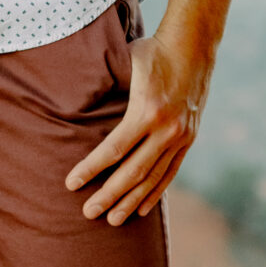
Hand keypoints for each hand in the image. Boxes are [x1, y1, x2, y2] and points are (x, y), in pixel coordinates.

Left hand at [64, 28, 209, 223]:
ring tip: (112, 220)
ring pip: (153, 177)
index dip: (91, 169)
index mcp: (147, 111)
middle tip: (88, 213)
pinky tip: (141, 208)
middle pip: (133, 171)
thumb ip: (107, 86)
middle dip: (109, 195)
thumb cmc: (152, 51)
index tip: (71, 184)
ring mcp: (180, 137)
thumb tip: (75, 100)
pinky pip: (170, 172)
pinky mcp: (189, 139)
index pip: (113, 149)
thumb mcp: (125, 63)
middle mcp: (166, 129)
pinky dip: (156, 192)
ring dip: (131, 201)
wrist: (194, 45)